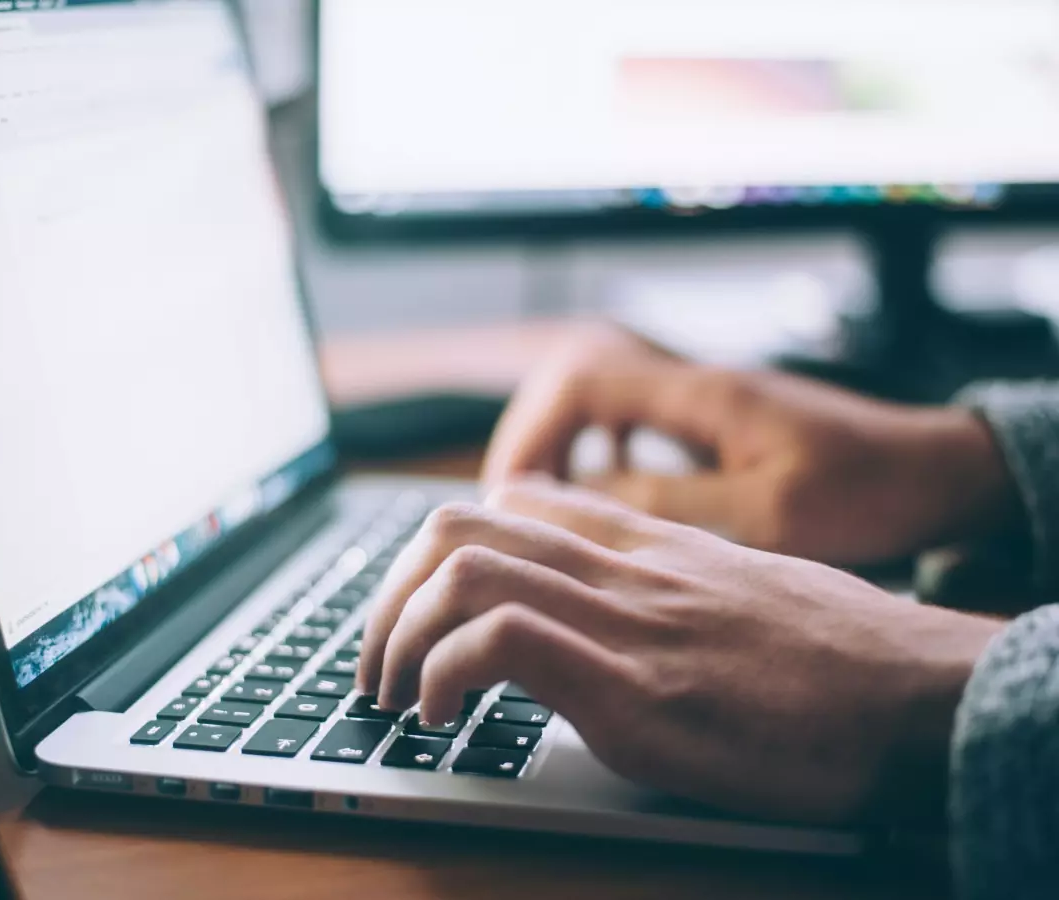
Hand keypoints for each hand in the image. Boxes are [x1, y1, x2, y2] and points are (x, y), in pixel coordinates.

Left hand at [358, 479, 1001, 824]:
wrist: (920, 695)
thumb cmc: (838, 658)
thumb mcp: (739, 591)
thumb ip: (664, 584)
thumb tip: (609, 611)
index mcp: (644, 545)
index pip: (511, 502)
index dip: (438, 550)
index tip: (418, 608)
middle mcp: (622, 567)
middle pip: (459, 525)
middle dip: (388, 593)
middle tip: (377, 661)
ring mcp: (624, 620)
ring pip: (461, 568)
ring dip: (396, 634)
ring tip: (393, 695)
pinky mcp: (634, 688)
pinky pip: (499, 640)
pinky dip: (442, 673)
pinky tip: (440, 717)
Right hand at [482, 323, 1018, 566]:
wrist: (933, 471)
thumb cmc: (865, 491)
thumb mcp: (766, 513)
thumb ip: (668, 501)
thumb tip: (578, 498)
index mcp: (702, 394)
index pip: (582, 380)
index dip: (532, 432)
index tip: (512, 492)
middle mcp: (694, 384)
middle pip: (575, 378)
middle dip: (532, 436)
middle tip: (510, 501)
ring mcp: (703, 399)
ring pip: (599, 398)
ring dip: (561, 442)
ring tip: (540, 499)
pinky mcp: (715, 420)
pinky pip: (631, 419)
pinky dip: (598, 448)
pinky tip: (598, 488)